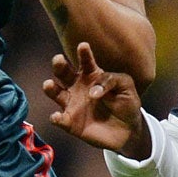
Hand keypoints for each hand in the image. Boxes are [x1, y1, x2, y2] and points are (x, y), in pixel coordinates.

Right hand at [44, 42, 148, 156]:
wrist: (128, 130)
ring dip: (50, 88)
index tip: (83, 46)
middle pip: (63, 72)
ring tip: (48, 84)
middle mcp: (77, 86)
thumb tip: (93, 91)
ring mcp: (72, 104)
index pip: (85, 61)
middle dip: (59, 65)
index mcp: (91, 74)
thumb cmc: (126, 103)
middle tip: (58, 59)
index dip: (83, 53)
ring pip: (55, 93)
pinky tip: (57, 117)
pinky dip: (56, 118)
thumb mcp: (125, 86)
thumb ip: (111, 80)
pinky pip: (59, 119)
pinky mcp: (70, 122)